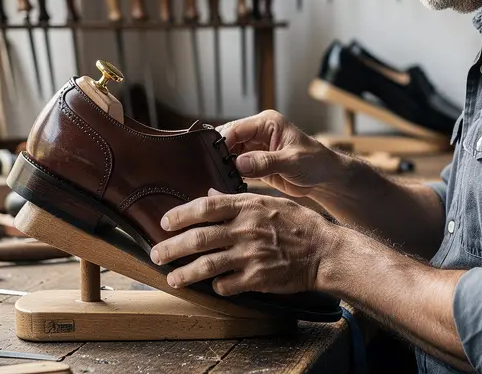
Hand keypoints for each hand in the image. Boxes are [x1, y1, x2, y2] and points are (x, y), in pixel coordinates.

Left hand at [151, 189, 338, 295]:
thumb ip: (238, 200)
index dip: (180, 215)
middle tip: (156, 254)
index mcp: (249, 207)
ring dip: (185, 273)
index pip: (206, 208)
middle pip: (199, 238)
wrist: (325, 251)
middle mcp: (246, 230)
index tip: (164, 222)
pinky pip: (227, 285)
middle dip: (172, 248)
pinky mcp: (258, 279)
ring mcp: (251, 255)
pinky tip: (213, 286)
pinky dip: (217, 286)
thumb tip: (210, 194)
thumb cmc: (301, 225)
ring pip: (207, 265)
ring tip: (172, 277)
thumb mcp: (271, 202)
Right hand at [215, 110, 343, 196]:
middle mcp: (259, 133)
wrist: (325, 179)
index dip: (223, 141)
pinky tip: (226, 183)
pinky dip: (231, 174)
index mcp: (267, 123)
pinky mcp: (256, 164)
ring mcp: (256, 148)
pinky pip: (237, 167)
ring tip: (218, 177)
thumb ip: (265, 162)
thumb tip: (239, 164)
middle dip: (220, 153)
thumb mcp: (292, 161)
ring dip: (224, 165)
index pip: (237, 128)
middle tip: (213, 170)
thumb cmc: (316, 163)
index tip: (214, 158)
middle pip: (230, 139)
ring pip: (230, 154)